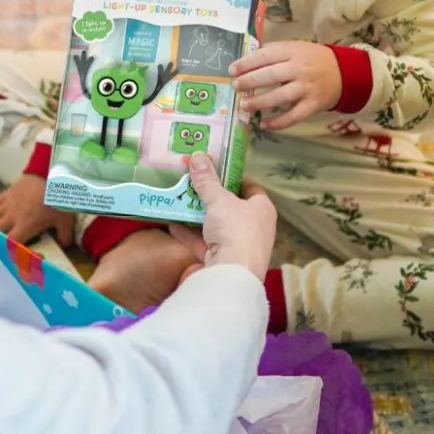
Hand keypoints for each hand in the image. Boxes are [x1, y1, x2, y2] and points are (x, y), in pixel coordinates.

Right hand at [0, 174, 74, 245]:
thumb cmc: (57, 199)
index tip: (3, 256)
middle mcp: (12, 217)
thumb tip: (64, 245)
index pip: (9, 243)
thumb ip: (64, 234)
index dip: (5, 251)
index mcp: (25, 226)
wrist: (51, 173)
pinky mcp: (6, 192)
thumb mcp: (64, 219)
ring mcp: (7, 204)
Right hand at [169, 153, 275, 281]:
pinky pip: (203, 244)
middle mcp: (254, 228)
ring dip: (197, 216)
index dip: (234, 178)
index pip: (251, 188)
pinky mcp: (222, 262)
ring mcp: (238, 247)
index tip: (215, 170)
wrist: (231, 277)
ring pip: (215, 227)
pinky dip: (189, 234)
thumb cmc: (235, 231)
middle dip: (211, 197)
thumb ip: (207, 180)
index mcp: (262, 209)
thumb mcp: (218, 200)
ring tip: (179, 199)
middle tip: (192, 183)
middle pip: (231, 208)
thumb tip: (198, 156)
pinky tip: (172, 223)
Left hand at [229, 41, 341, 129]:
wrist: (344, 72)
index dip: (247, 63)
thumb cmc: (312, 59)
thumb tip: (246, 60)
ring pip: (280, 97)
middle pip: (271, 76)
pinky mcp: (313, 105)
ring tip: (244, 106)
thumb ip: (273, 52)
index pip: (266, 56)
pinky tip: (264, 124)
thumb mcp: (295, 48)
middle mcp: (299, 69)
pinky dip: (278, 122)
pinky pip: (293, 116)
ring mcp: (306, 88)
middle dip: (250, 82)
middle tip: (236, 87)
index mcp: (293, 51)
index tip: (232, 70)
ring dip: (260, 102)